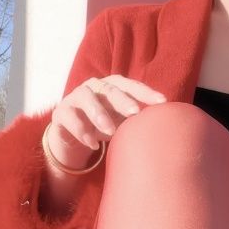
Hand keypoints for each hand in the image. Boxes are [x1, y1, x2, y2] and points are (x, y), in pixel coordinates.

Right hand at [48, 76, 166, 168]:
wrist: (74, 133)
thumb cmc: (105, 122)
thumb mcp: (122, 120)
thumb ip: (138, 118)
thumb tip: (166, 125)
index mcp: (113, 85)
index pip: (131, 85)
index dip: (146, 92)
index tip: (163, 102)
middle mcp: (94, 87)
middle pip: (110, 90)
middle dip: (123, 100)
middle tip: (135, 112)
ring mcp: (76, 97)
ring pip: (87, 99)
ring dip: (99, 114)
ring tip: (111, 131)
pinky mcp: (61, 112)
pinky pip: (70, 118)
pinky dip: (81, 131)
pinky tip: (92, 144)